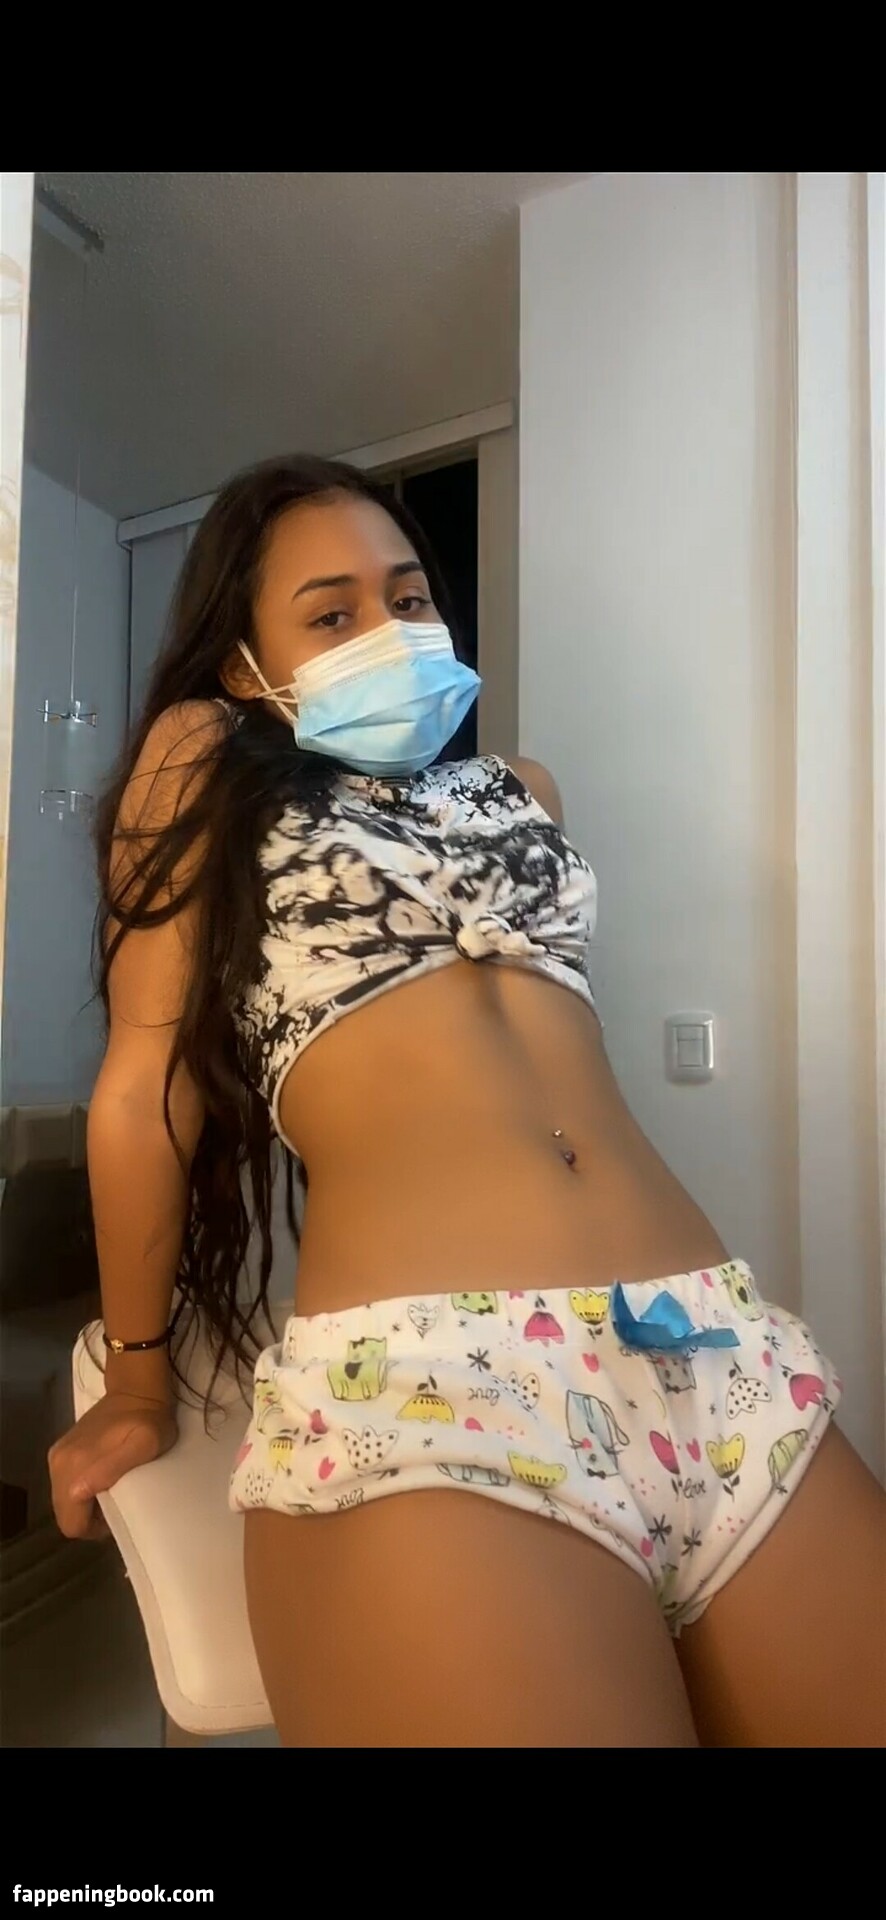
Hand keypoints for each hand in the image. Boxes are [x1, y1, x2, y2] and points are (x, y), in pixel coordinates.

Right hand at [49, 1392, 177, 1541]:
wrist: (136, 1389)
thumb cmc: (149, 1421)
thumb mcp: (145, 1445)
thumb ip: (112, 1468)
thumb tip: (79, 1492)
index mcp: (75, 1466)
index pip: (72, 1523)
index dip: (94, 1527)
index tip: (117, 1511)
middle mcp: (59, 1463)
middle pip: (64, 1513)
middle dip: (88, 1517)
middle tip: (117, 1501)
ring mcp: (57, 1455)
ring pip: (62, 1500)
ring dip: (83, 1503)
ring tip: (111, 1488)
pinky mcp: (60, 1449)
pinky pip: (63, 1484)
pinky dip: (79, 1489)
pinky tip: (100, 1476)